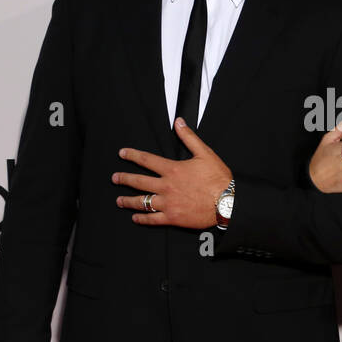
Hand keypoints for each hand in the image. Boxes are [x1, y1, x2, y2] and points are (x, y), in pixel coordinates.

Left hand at [114, 117, 232, 228]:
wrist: (227, 203)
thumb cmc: (218, 179)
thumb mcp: (205, 153)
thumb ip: (189, 137)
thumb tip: (179, 122)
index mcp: (172, 170)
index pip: (146, 160)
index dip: (132, 155)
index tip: (122, 154)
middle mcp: (166, 186)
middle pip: (138, 182)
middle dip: (124, 179)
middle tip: (115, 178)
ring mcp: (168, 203)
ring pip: (142, 202)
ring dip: (128, 201)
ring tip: (119, 200)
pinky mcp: (173, 217)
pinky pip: (152, 219)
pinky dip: (142, 218)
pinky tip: (135, 217)